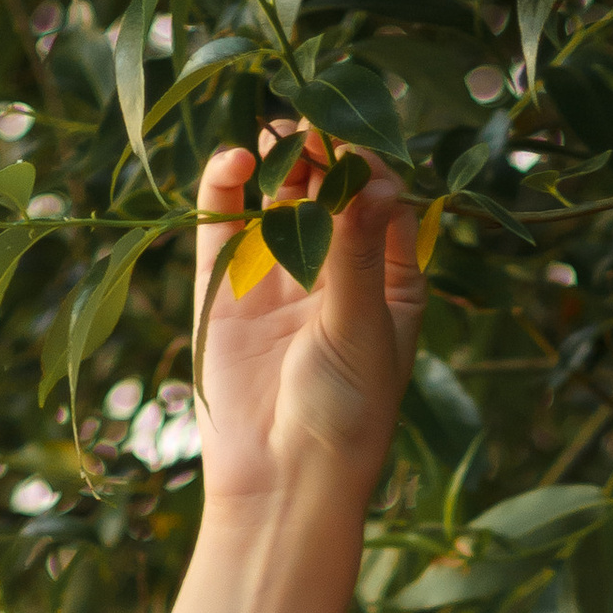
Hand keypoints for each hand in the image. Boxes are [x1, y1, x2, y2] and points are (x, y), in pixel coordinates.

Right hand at [191, 126, 424, 512]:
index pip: (383, 204)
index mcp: (389, 284)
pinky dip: (224, 188)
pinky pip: (224, 225)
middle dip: (321, 155)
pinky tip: (234, 161)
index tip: (354, 148)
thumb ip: (359, 254)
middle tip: (309, 130)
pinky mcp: (225, 290)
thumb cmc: (344, 416)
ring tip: (275, 138)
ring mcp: (279, 277)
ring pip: (278, 198)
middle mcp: (335, 272)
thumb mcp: (362, 329)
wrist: (281, 482)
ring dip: (278, 163)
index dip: (368, 169)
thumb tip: (375, 182)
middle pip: (330, 191)